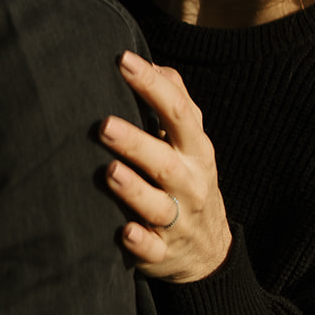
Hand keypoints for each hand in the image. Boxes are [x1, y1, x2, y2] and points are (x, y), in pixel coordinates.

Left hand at [100, 51, 231, 282]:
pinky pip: (153, 250)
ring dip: (134, 190)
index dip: (152, 86)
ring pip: (158, 205)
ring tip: (109, 171)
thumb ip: (176, 103)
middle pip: (165, 161)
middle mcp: (190, 183)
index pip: (178, 112)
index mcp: (196, 150)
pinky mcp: (164, 253)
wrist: (210, 251)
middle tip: (104, 125)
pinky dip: (140, 242)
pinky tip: (125, 232)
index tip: (123, 61)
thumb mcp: (192, 143)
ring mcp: (178, 220)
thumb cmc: (189, 181)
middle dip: (135, 143)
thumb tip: (153, 64)